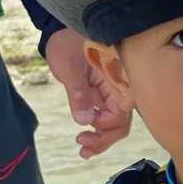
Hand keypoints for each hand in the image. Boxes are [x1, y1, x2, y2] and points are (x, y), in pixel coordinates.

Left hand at [45, 27, 131, 157]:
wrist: (60, 33)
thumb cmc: (65, 44)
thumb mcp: (69, 68)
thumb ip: (78, 94)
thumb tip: (84, 122)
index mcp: (117, 77)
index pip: (122, 111)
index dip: (106, 123)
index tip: (85, 122)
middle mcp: (119, 87)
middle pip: (122, 122)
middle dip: (105, 138)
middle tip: (82, 146)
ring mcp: (112, 93)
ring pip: (116, 124)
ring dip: (102, 140)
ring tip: (83, 150)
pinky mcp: (104, 96)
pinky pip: (107, 118)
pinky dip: (98, 132)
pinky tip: (86, 140)